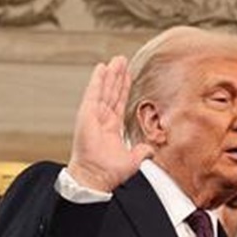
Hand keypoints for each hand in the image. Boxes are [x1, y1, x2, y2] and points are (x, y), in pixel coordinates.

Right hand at [66, 56, 153, 192]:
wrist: (96, 176)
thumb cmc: (109, 172)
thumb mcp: (133, 160)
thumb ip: (141, 151)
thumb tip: (149, 149)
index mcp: (112, 127)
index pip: (119, 103)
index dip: (123, 89)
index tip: (127, 76)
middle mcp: (102, 119)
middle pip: (112, 92)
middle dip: (117, 76)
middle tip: (122, 61)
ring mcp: (94, 115)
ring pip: (104, 89)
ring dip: (110, 74)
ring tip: (116, 60)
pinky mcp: (87, 114)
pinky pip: (93, 93)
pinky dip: (97, 80)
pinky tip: (101, 68)